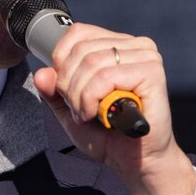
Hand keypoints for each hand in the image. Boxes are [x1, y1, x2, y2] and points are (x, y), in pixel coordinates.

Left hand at [31, 23, 195, 194]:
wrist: (136, 161)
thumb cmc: (108, 134)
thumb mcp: (70, 109)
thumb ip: (54, 91)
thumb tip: (42, 73)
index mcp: (117, 45)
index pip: (77, 33)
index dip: (61, 62)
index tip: (66, 91)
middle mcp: (135, 46)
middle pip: (80, 50)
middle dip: (68, 85)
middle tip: (78, 108)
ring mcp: (146, 58)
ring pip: (91, 63)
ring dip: (79, 96)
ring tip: (89, 114)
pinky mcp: (153, 73)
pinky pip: (106, 77)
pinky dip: (92, 99)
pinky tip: (100, 115)